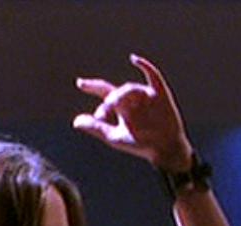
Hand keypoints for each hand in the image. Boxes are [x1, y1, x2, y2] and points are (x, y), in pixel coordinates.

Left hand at [73, 54, 191, 171]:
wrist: (165, 150)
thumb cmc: (141, 145)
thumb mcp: (115, 137)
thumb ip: (96, 128)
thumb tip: (75, 122)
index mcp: (122, 107)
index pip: (105, 91)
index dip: (92, 86)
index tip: (80, 83)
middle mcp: (133, 98)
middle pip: (117, 92)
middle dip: (109, 100)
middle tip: (104, 112)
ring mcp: (147, 95)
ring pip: (130, 88)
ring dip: (121, 95)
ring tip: (112, 103)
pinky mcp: (161, 94)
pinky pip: (154, 76)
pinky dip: (145, 66)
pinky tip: (134, 59)